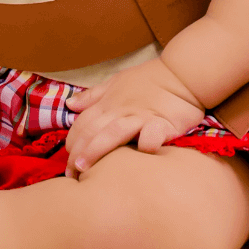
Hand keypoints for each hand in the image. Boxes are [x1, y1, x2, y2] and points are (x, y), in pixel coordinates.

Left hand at [63, 57, 205, 177]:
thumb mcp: (116, 82)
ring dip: (96, 150)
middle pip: (92, 131)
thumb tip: (69, 104)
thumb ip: (93, 95)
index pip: (82, 123)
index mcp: (108, 103)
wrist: (181, 73)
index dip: (72, 142)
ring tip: (85, 169)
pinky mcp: (162, 123)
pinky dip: (145, 144)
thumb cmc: (149, 80)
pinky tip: (139, 156)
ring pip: (113, 133)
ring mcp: (141, 117)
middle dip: (77, 153)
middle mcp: (120, 111)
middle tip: (70, 175)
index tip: (67, 161)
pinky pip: (152, 134)